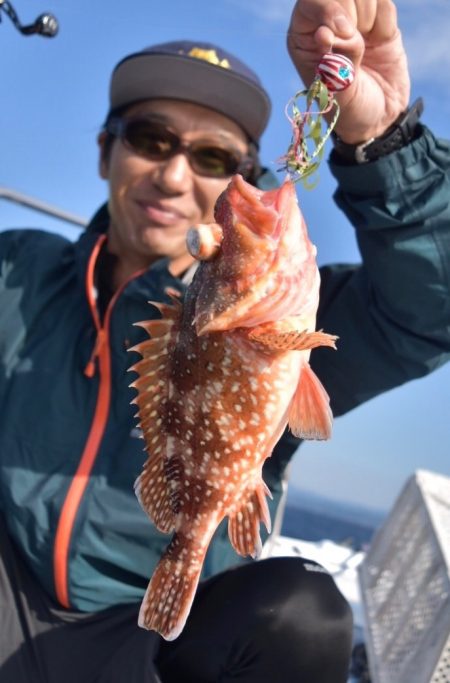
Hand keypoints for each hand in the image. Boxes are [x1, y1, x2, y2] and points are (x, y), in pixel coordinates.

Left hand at [287, 0, 410, 142]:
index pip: (312, 1)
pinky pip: (385, 5)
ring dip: (368, 21)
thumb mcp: (335, 91)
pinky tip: (379, 43)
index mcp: (304, 35)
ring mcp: (355, 19)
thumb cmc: (347, 110)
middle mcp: (326, 21)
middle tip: (355, 47)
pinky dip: (384, 24)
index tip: (342, 32)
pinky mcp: (379, 21)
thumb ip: (334, 59)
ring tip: (365, 50)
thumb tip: (328, 30)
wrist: (378, 119)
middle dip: (351, 17)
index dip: (329, 9)